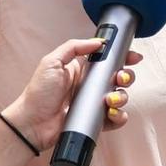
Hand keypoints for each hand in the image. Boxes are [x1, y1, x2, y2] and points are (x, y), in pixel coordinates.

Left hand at [2, 38, 143, 151]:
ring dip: (122, 97)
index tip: (133, 57)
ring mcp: (94, 104)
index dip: (123, 58)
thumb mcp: (52, 62)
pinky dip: (119, 116)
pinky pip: (116, 118)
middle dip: (126, 77)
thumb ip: (74, 47)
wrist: (32, 123)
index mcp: (82, 70)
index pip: (108, 61)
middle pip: (118, 79)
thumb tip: (98, 42)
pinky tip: (111, 113)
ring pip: (120, 98)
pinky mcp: (96, 121)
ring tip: (109, 100)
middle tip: (120, 79)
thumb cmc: (39, 93)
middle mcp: (90, 86)